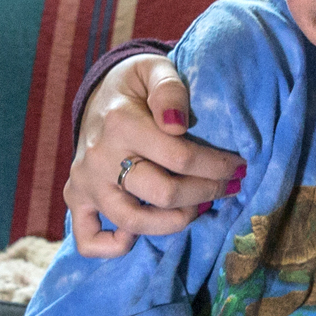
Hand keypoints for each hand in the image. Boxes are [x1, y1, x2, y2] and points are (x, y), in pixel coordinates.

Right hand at [65, 56, 244, 258]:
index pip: (180, 157)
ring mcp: (85, 182)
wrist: (100, 93)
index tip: (238, 166)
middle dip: (206, 193)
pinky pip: (88, 239)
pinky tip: (138, 233)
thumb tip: (177, 124)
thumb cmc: (137, 85)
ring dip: (174, 222)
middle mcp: (99, 157)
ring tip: (197, 209)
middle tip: (227, 187)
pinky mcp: (76, 197)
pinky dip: (115, 246)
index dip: (217, 166)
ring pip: (132, 221)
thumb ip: (169, 89)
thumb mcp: (154, 70)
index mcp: (120, 123)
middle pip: (163, 193)